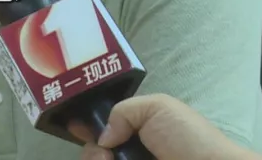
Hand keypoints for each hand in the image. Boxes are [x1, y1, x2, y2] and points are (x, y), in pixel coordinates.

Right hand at [75, 94, 258, 159]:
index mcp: (137, 128)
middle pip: (94, 151)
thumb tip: (103, 138)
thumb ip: (123, 111)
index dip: (86, 126)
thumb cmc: (188, 138)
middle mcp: (131, 151)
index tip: (73, 127)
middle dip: (90, 150)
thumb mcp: (157, 107)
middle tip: (103, 154)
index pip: (103, 127)